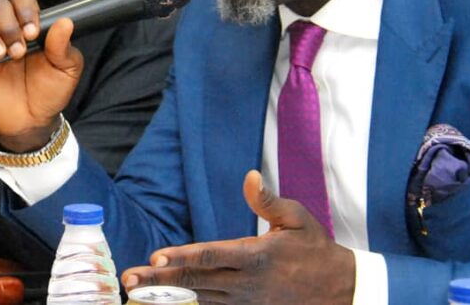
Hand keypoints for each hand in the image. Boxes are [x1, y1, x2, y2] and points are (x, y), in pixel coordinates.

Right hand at [0, 0, 82, 151]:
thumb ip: (63, 47)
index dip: (25, 9)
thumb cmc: (49, 92)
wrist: (30, 120)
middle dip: (8, 26)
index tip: (32, 32)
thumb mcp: (66, 70)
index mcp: (29, 24)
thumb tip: (65, 22)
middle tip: (18, 52)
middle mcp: (5, 27)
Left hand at [121, 171, 354, 304]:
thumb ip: (268, 201)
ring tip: (136, 295)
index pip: (212, 255)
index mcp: (256, 256)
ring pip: (199, 299)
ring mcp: (245, 301)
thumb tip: (249, 177)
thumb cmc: (314, 248)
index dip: (182, 257)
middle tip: (129, 279)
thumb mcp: (297, 218)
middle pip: (196, 281)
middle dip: (160, 281)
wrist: (340, 289)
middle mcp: (247, 283)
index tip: (156, 257)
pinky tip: (163, 304)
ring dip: (166, 297)